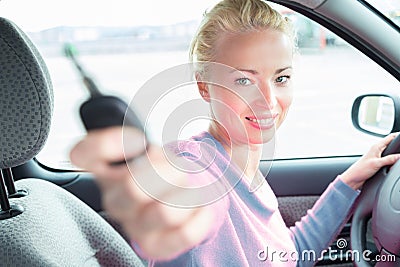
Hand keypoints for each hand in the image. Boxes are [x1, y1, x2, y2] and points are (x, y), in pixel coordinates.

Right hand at [70, 126, 214, 259]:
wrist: (193, 195)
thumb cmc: (178, 163)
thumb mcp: (174, 133)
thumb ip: (182, 114)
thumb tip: (222, 85)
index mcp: (111, 167)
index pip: (84, 154)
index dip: (107, 143)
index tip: (139, 138)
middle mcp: (115, 196)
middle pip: (133, 186)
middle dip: (171, 170)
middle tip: (185, 165)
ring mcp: (134, 222)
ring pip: (162, 212)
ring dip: (190, 194)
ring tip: (198, 186)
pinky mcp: (155, 243)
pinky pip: (180, 235)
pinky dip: (201, 218)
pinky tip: (205, 205)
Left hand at [340, 133, 399, 189]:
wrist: (353, 178)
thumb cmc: (360, 170)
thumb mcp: (376, 164)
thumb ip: (389, 159)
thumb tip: (399, 156)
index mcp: (376, 147)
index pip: (390, 137)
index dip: (398, 135)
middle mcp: (377, 150)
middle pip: (392, 144)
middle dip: (399, 146)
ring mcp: (377, 156)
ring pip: (391, 152)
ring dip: (396, 154)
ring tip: (399, 157)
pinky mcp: (377, 163)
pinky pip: (388, 159)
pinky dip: (393, 160)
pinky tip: (395, 163)